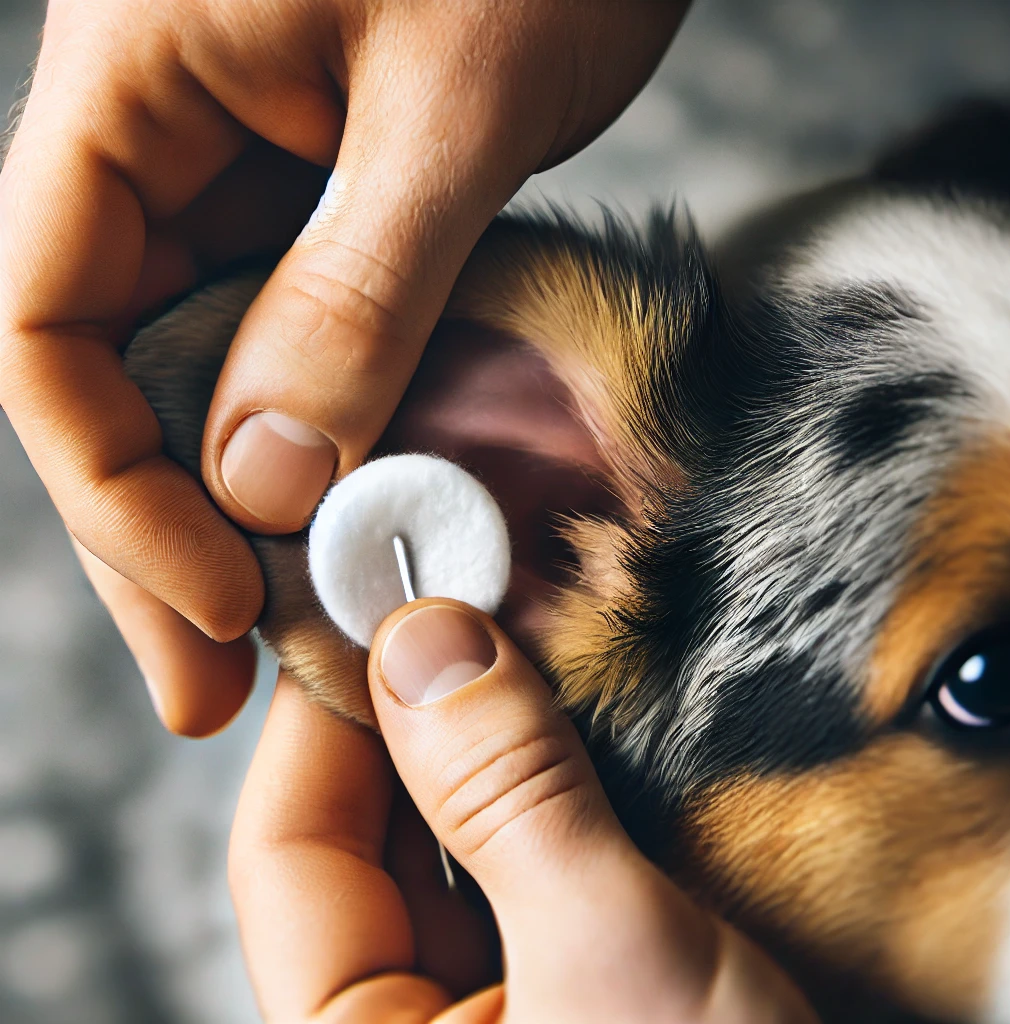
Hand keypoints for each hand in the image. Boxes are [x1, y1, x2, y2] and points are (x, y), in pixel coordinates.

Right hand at [0, 0, 687, 736]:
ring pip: (203, 377)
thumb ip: (352, 290)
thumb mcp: (450, 107)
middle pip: (113, 380)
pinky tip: (342, 521)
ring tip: (281, 635)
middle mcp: (159, 148)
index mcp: (131, 93)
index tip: (220, 601)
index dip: (116, 490)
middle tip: (214, 685)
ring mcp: (239, 184)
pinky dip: (313, 441)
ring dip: (238, 507)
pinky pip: (291, 345)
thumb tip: (264, 479)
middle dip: (161, 536)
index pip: (44, 329)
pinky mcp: (323, 212)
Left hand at [229, 599, 818, 1022]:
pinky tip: (571, 704)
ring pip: (456, 833)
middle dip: (412, 708)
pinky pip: (532, 853)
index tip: (370, 602)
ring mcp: (500, 1001)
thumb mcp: (613, 962)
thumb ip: (507, 797)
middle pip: (375, 832)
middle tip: (459, 593)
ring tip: (515, 628)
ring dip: (486, 730)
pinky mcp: (579, 974)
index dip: (325, 715)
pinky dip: (548, 772)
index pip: (289, 852)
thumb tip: (423, 640)